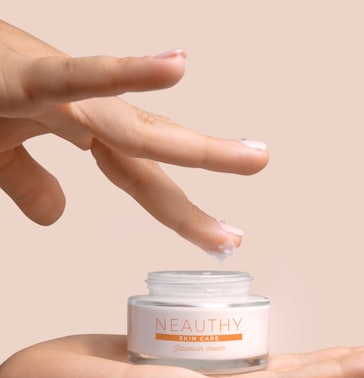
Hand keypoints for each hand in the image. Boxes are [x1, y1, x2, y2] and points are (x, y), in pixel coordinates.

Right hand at [0, 19, 267, 253]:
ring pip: (136, 127)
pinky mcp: (30, 79)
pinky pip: (78, 78)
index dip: (183, 212)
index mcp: (85, 132)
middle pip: (157, 157)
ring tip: (251, 158)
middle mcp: (87, 115)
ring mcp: (66, 97)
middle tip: (245, 223)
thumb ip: (32, 183)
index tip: (219, 237)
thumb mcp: (1, 153)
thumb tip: (58, 215)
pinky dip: (124, 73)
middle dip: (211, 184)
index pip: (144, 180)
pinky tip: (174, 65)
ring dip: (194, 147)